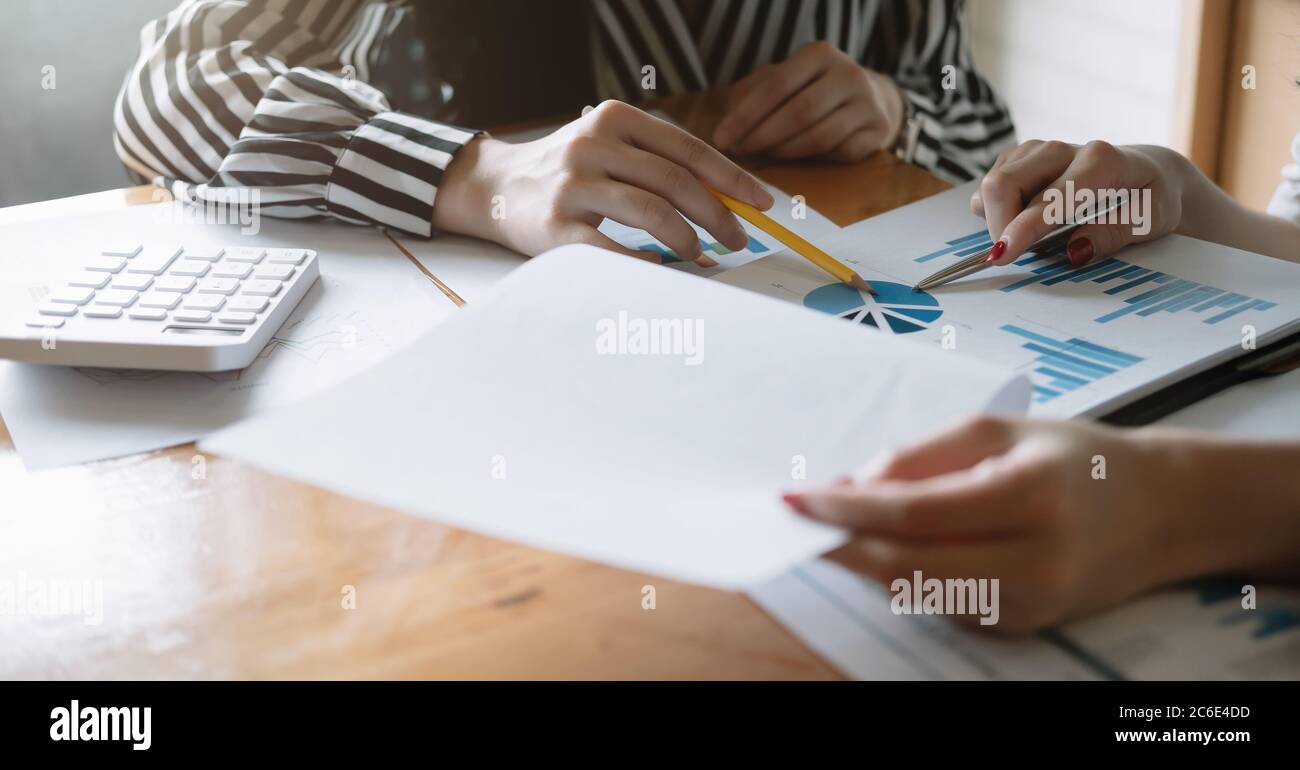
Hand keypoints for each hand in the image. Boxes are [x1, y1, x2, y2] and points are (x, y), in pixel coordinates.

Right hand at [432, 100, 773, 265]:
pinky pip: (612, 249)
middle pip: (675, 182)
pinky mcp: (554, 226)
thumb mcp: (608, 145)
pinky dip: (644, 262)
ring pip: (650, 212)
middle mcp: (592, 145)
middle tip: (739, 239)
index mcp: (615, 120)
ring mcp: (572, 186)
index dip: (732, 177)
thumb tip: (725, 198)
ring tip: (703, 257)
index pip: (688, 149)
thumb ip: (656, 160)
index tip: (762, 203)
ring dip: (688, 240)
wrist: (493, 186)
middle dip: (717, 215)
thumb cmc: (567, 171)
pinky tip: (662, 269)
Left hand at [712, 41, 904, 162]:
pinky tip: (799, 158)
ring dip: (786, 152)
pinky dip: (815, 160)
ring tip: (767, 154)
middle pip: (799, 112)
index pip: (777, 85)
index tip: (721, 138)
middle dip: (764, 136)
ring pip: (820, 136)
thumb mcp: (782, 80)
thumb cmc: (810, 90)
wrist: (867, 97)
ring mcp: (867, 103)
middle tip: (741, 151)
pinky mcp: (878, 130)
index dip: (746, 115)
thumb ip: (751, 95)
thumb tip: (728, 128)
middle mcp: (848, 74)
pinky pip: (840, 153)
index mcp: (819, 54)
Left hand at [782, 416, 1254, 632]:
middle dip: (840, 544)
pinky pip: (941, 600)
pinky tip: (887, 545)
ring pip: (915, 590)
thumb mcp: (999, 430)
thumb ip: (921, 457)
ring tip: (834, 524)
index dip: (845, 508)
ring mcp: (1028, 603)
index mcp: (1031, 497)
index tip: (795, 497)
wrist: (1161, 513)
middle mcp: (1033, 561)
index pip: (913, 513)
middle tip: (797, 520)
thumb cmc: (1077, 459)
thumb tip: (852, 487)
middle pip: (905, 565)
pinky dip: (904, 572)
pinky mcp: (1021, 625)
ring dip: (864, 559)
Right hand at [973, 140, 1188, 267]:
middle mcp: (1062, 149)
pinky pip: (991, 186)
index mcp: (1099, 162)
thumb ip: (1116, 233)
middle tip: (1015, 254)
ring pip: (991, 184)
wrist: (1147, 169)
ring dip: (996, 218)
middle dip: (998, 225)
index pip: (1046, 198)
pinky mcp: (1021, 157)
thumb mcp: (1153, 219)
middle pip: (1002, 183)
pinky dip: (996, 208)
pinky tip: (1023, 218)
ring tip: (1027, 237)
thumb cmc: (1151, 196)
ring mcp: (1037, 150)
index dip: (1020, 228)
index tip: (1001, 255)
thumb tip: (1075, 251)